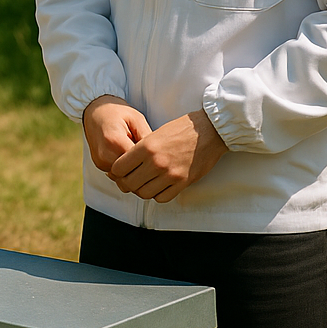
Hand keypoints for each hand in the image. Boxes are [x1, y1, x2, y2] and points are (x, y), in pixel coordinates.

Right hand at [82, 95, 152, 172]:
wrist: (95, 112)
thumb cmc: (117, 113)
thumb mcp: (136, 119)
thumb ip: (147, 136)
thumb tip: (159, 154)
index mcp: (114, 141)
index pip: (138, 161)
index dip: (150, 159)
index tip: (158, 153)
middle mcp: (104, 154)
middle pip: (131, 172)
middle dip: (143, 166)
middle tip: (151, 156)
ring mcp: (100, 162)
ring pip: (124, 175)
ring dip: (134, 169)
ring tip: (140, 155)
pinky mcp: (99, 165)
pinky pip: (118, 173)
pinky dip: (126, 168)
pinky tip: (131, 157)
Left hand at [109, 109, 227, 202]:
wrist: (210, 130)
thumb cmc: (181, 129)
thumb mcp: (155, 134)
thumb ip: (139, 151)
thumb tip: (124, 167)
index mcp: (146, 147)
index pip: (119, 168)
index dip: (116, 172)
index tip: (119, 171)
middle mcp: (156, 162)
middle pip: (129, 184)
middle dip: (126, 183)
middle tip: (130, 180)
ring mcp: (170, 174)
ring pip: (144, 194)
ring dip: (142, 190)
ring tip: (145, 183)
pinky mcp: (183, 182)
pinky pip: (162, 198)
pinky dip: (157, 195)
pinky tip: (159, 186)